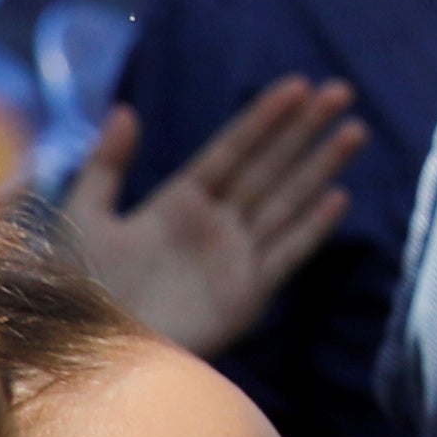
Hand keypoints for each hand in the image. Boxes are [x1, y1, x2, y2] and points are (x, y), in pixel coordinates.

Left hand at [62, 77, 364, 351]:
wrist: (93, 352)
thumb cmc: (81, 289)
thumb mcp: (84, 216)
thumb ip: (107, 164)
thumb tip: (127, 110)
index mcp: (178, 201)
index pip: (233, 149)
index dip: (265, 118)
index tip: (298, 84)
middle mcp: (215, 224)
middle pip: (270, 167)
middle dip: (305, 129)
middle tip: (341, 90)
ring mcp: (234, 258)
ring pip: (287, 201)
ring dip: (320, 167)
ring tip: (354, 131)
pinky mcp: (246, 295)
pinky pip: (286, 254)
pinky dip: (312, 228)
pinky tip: (338, 198)